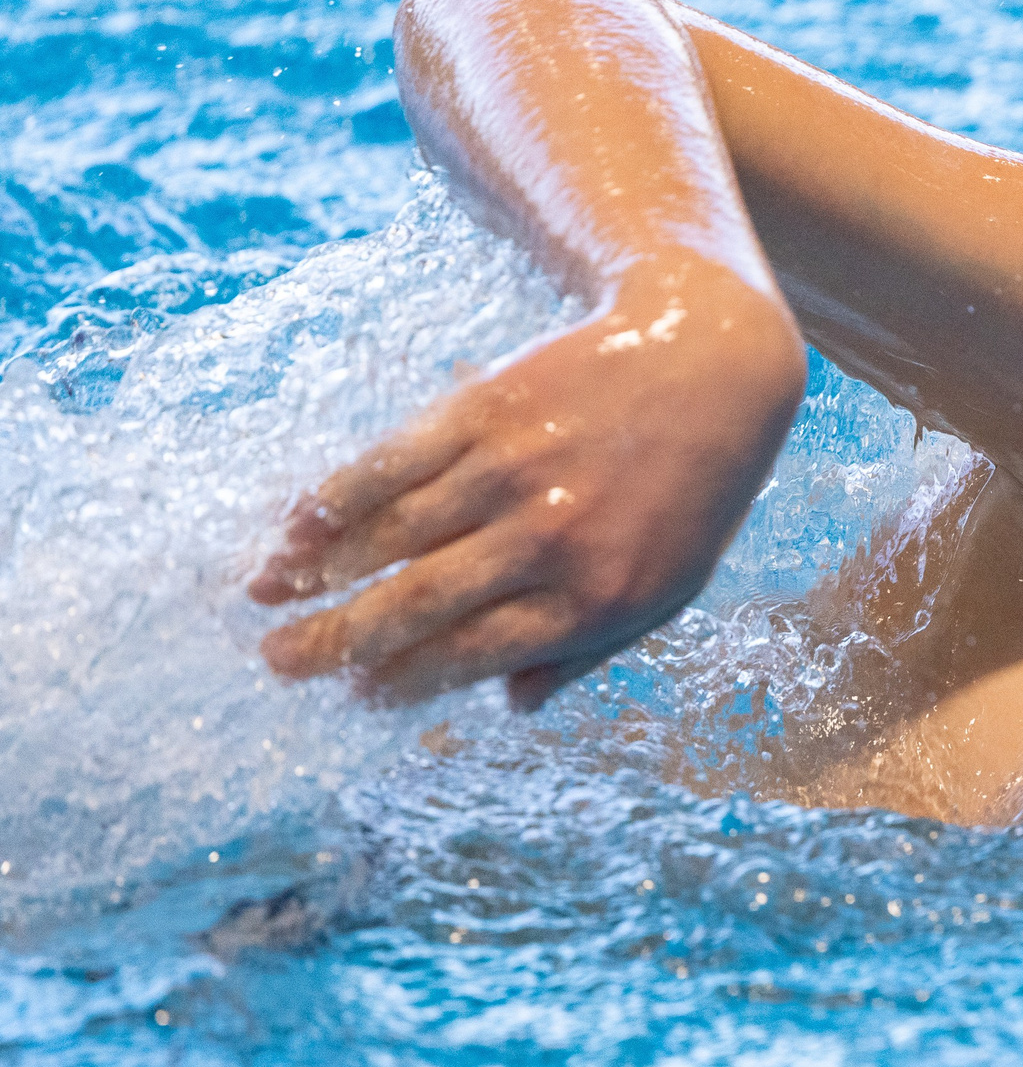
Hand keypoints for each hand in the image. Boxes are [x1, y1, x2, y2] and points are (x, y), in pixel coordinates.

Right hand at [250, 259, 804, 709]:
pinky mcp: (488, 407)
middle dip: (338, 641)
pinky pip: (394, 463)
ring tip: (268, 596)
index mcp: (597, 597)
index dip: (405, 679)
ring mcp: (515, 471)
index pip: (473, 654)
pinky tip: (298, 523)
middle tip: (280, 663)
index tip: (357, 692)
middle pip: (419, 604)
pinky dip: (338, 498)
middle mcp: (551, 540)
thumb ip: (588, 650)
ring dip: (320, 571)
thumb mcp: (668, 585)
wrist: (709, 360)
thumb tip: (508, 706)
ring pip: (394, 534)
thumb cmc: (690, 488)